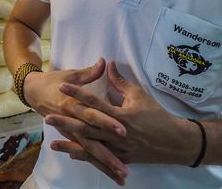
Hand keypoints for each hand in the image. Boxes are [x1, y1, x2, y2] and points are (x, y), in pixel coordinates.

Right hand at [24, 59, 129, 185]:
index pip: (92, 115)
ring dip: (105, 164)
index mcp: (72, 105)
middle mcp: (71, 122)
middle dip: (108, 154)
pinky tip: (109, 174)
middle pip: (92, 140)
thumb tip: (105, 62)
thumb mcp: (72, 75)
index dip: (107, 122)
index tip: (122, 130)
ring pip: (89, 152)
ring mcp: (70, 132)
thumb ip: (90, 72)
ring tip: (121, 175)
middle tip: (123, 166)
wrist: (33, 92)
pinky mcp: (71, 137)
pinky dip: (96, 163)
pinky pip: (84, 153)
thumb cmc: (55, 81)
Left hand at [48, 61, 199, 169]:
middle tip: (48, 116)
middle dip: (66, 122)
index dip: (78, 93)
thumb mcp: (139, 95)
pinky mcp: (120, 158)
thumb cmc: (157, 116)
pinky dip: (84, 156)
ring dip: (70, 144)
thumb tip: (108, 64)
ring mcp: (118, 148)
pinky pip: (99, 158)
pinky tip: (70, 154)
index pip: (94, 102)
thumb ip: (121, 82)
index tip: (63, 86)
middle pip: (86, 127)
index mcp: (121, 115)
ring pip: (90, 146)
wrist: (174, 142)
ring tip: (52, 142)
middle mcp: (116, 133)